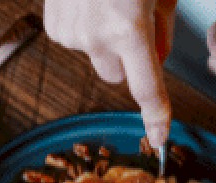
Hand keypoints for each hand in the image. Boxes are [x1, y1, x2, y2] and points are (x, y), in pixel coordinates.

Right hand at [44, 0, 177, 146]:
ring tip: (105, 2)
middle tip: (131, 23)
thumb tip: (153, 57)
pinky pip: (74, 40)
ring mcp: (71, 34)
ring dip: (102, 38)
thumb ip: (162, 28)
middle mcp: (96, 38)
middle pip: (115, 75)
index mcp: (129, 29)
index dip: (155, 114)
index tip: (158, 137)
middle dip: (125, 58)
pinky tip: (86, 2)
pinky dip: (83, 26)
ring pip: (94, 55)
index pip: (147, 86)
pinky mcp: (53, 27)